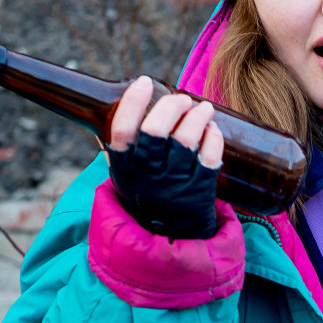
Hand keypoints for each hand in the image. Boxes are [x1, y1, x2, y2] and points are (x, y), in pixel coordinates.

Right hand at [106, 76, 224, 239]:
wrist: (169, 241)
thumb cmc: (146, 199)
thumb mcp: (124, 179)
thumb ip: (119, 150)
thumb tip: (108, 113)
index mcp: (124, 170)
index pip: (122, 131)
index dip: (133, 102)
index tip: (145, 82)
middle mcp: (147, 178)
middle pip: (157, 131)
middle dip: (172, 106)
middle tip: (182, 99)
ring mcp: (174, 186)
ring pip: (186, 141)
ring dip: (197, 117)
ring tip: (204, 108)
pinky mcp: (199, 193)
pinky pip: (209, 158)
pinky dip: (214, 138)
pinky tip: (213, 129)